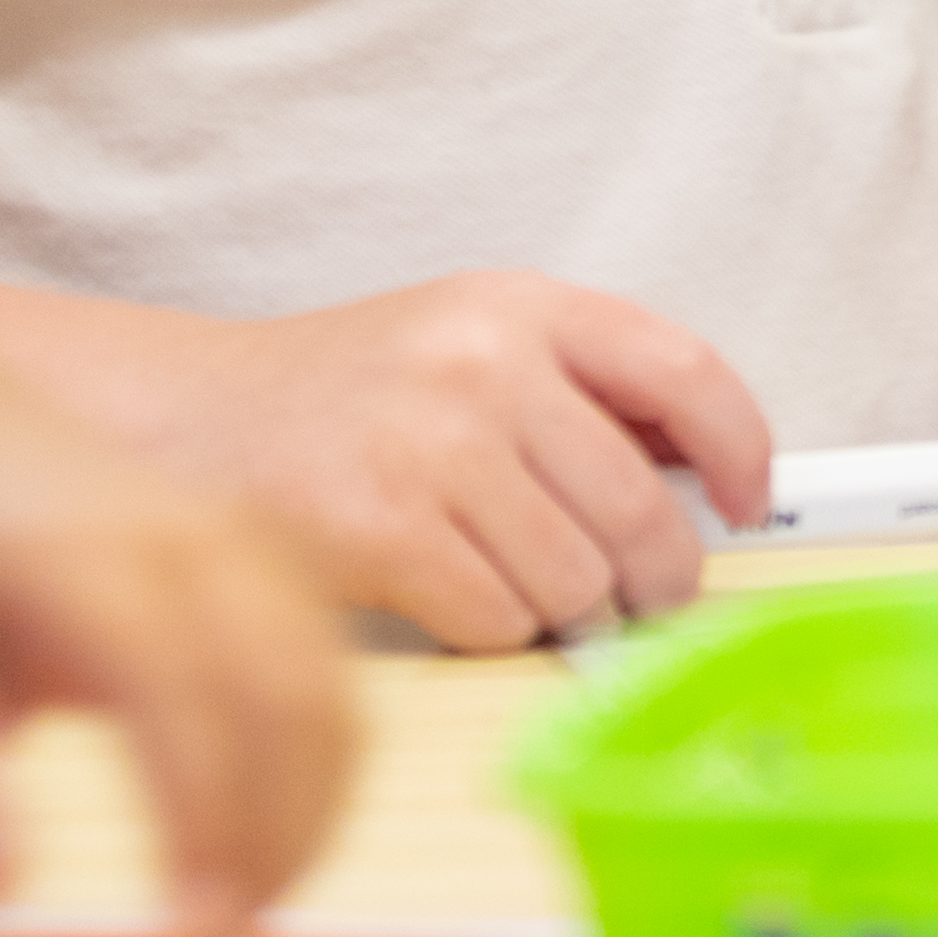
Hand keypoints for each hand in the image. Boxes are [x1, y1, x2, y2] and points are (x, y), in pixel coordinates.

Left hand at [0, 411, 357, 936]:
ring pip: (329, 688)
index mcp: (92, 562)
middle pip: (283, 696)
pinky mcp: (280, 561)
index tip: (194, 929)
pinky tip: (282, 836)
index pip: (182, 698)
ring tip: (259, 904)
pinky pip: (336, 673)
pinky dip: (328, 767)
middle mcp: (193, 540)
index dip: (206, 818)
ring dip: (315, 809)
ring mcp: (250, 543)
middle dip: (278, 832)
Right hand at [123, 274, 776, 654]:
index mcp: (525, 307)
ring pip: (577, 578)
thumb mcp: (472, 344)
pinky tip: (450, 594)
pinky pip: (501, 619)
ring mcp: (433, 442)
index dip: (742, 450)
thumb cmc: (348, 397)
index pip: (688, 372)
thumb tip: (710, 474)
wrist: (189, 422)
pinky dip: (491, 629)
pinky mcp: (382, 526)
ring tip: (509, 578)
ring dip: (559, 607)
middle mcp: (487, 362)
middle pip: (641, 508)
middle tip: (633, 593)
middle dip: (654, 575)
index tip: (748, 503)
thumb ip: (584, 391)